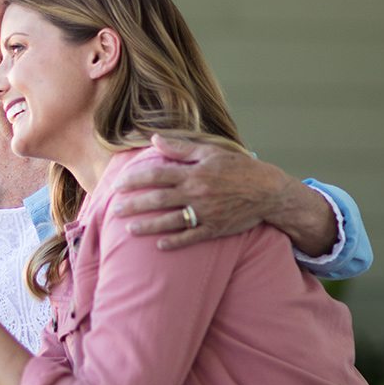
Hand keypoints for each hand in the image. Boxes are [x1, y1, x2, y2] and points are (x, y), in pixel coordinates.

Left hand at [112, 135, 291, 249]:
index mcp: (194, 173)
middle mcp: (196, 193)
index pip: (157, 176)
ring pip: (170, 221)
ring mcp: (206, 213)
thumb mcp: (211, 152)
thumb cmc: (238, 168)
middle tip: (115, 209)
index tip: (118, 184)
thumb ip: (181, 147)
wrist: (268, 191)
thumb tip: (154, 139)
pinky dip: (175, 242)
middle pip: (158, 200)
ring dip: (148, 226)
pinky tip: (159, 246)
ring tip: (129, 229)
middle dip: (134, 205)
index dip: (135, 180)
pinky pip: (191, 237)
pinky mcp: (215, 229)